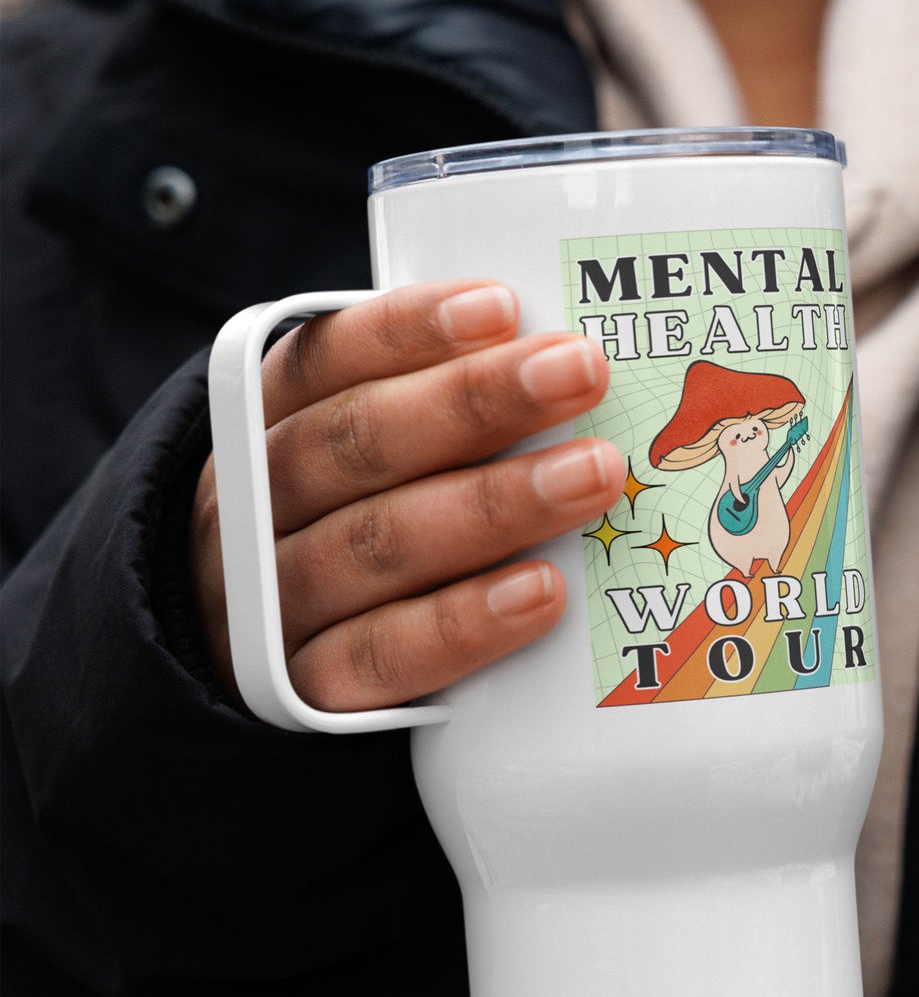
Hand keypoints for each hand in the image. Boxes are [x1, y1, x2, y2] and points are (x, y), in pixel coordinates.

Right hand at [190, 280, 623, 707]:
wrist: (248, 660)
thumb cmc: (335, 530)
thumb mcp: (349, 456)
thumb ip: (427, 412)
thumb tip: (557, 363)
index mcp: (262, 425)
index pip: (325, 360)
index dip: (409, 331)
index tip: (503, 307)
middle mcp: (252, 506)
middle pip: (357, 443)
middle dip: (474, 403)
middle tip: (580, 373)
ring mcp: (273, 602)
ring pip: (376, 543)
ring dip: (492, 505)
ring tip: (592, 475)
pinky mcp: (308, 690)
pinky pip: (384, 655)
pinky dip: (464, 622)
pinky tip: (542, 591)